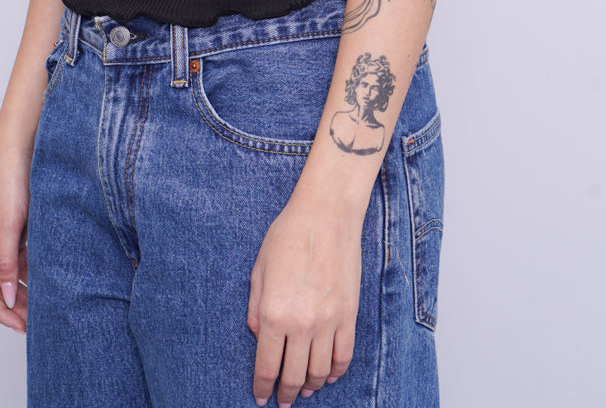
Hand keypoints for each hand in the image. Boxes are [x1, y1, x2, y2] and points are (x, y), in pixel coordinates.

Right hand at [0, 152, 31, 332]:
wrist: (21, 150)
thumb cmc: (9, 182)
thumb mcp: (9, 226)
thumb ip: (6, 262)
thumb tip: (6, 297)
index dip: (1, 312)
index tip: (21, 326)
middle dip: (14, 307)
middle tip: (35, 322)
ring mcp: (1, 237)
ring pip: (10, 274)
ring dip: (23, 290)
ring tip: (43, 305)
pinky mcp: (16, 229)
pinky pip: (21, 258)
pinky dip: (31, 271)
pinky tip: (46, 280)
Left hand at [247, 195, 361, 405]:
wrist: (326, 216)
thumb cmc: (288, 236)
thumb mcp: (259, 269)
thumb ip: (256, 307)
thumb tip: (259, 336)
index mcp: (275, 313)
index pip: (267, 367)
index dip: (263, 388)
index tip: (261, 398)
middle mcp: (302, 324)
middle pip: (294, 376)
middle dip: (286, 394)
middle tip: (282, 400)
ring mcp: (328, 322)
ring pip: (320, 371)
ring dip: (310, 385)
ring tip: (303, 389)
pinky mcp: (349, 315)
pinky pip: (344, 356)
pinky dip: (335, 372)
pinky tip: (327, 375)